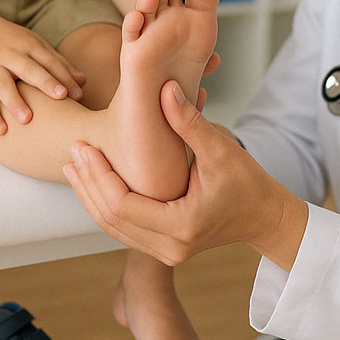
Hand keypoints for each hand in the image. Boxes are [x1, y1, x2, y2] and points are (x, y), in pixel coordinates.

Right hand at [0, 11, 85, 134]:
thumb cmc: (14, 43)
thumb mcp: (36, 46)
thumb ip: (58, 64)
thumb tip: (84, 82)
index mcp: (29, 45)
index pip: (49, 61)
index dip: (64, 77)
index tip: (78, 94)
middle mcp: (10, 54)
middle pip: (29, 68)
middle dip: (45, 82)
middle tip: (61, 97)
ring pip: (3, 84)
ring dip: (15, 101)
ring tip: (27, 119)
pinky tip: (1, 130)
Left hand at [63, 80, 307, 269]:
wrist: (266, 216)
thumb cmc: (248, 183)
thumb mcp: (221, 149)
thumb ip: (189, 121)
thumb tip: (164, 88)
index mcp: (180, 226)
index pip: (122, 204)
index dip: (99, 175)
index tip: (85, 147)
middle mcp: (169, 247)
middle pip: (111, 219)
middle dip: (88, 184)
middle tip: (74, 150)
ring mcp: (166, 252)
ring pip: (114, 227)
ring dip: (92, 196)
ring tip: (75, 166)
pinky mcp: (165, 247)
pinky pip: (125, 229)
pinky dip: (107, 205)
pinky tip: (95, 183)